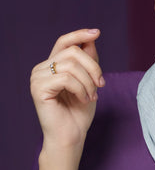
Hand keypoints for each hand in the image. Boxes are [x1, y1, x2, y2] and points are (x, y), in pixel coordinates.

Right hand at [30, 29, 104, 151]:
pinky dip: (81, 89)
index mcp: (52, 65)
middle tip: (101, 85)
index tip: (96, 32)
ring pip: (71, 65)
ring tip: (91, 96)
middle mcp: (42, 69)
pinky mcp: (38, 88)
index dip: (79, 35)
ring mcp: (38, 78)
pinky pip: (66, 79)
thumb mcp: (90, 82)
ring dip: (88, 82)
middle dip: (93, 67)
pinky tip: (84, 100)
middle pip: (73, 52)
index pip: (64, 42)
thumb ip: (89, 61)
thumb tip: (91, 38)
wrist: (71, 136)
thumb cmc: (79, 112)